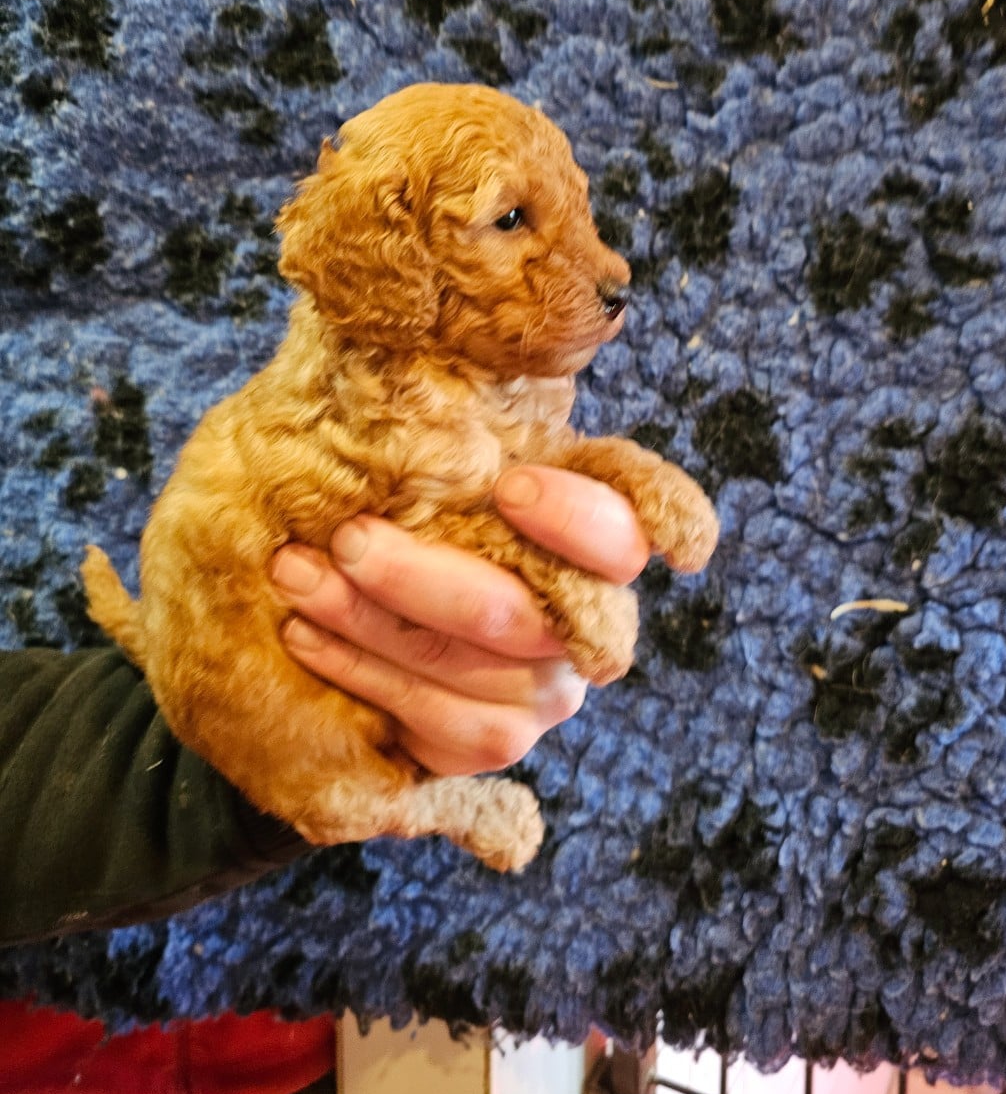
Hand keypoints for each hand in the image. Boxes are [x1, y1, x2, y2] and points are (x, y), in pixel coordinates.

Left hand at [269, 467, 649, 776]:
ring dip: (364, 622)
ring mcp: (547, 690)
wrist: (375, 594)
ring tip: (294, 575)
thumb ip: (463, 431)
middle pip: (521, 613)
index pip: (623, 529)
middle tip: (346, 539)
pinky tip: (304, 634)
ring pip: (461, 669)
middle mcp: (590, 621)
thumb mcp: (449, 458)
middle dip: (421, 577)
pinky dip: (356, 672)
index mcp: (594, 539)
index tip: (509, 487)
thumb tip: (437, 353)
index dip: (576, 517)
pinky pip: (430, 720)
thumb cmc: (422, 504)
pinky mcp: (498, 740)